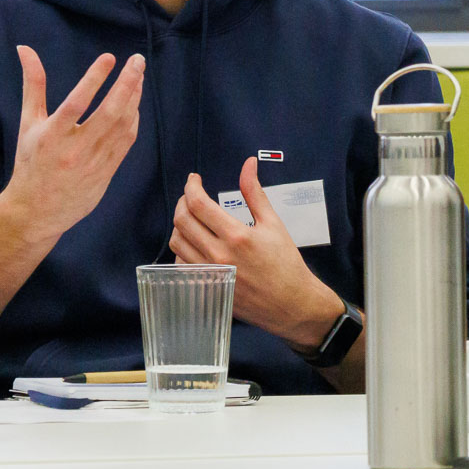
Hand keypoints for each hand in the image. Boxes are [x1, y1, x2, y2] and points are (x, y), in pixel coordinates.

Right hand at [0, 46, 144, 243]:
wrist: (36, 210)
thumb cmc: (30, 162)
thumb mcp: (28, 123)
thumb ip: (32, 85)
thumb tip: (25, 49)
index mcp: (51, 136)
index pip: (76, 103)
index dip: (93, 79)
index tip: (109, 58)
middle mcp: (74, 150)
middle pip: (109, 113)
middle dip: (128, 84)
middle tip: (138, 60)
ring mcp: (94, 163)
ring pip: (122, 126)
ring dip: (134, 99)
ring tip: (139, 77)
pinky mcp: (106, 173)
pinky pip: (126, 142)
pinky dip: (133, 121)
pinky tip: (135, 104)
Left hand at [169, 156, 339, 347]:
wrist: (291, 303)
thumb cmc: (286, 263)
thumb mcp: (274, 223)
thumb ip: (255, 192)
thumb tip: (248, 164)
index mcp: (236, 236)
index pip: (199, 204)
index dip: (191, 186)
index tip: (194, 180)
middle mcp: (219, 255)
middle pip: (182, 220)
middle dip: (182, 201)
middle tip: (191, 195)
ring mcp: (211, 273)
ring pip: (177, 242)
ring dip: (180, 224)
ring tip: (191, 216)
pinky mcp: (207, 286)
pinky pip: (181, 263)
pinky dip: (183, 247)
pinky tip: (195, 241)